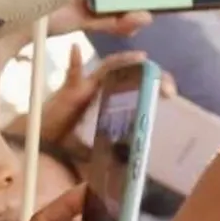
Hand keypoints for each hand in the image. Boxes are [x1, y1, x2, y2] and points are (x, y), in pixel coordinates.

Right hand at [10, 46, 176, 145]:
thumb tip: (139, 171)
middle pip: (130, 75)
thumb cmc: (75, 146)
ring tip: (142, 58)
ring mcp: (87, 88)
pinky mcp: (69, 90)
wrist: (47, 145)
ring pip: (109, 68)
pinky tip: (76, 49)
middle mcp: (104, 92)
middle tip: (167, 83)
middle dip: (149, 75)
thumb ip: (120, 155)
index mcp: (115, 104)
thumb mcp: (106, 152)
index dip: (156, 88)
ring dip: (125, 62)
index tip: (172, 94)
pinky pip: (72, 73)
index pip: (141, 90)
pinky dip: (74, 61)